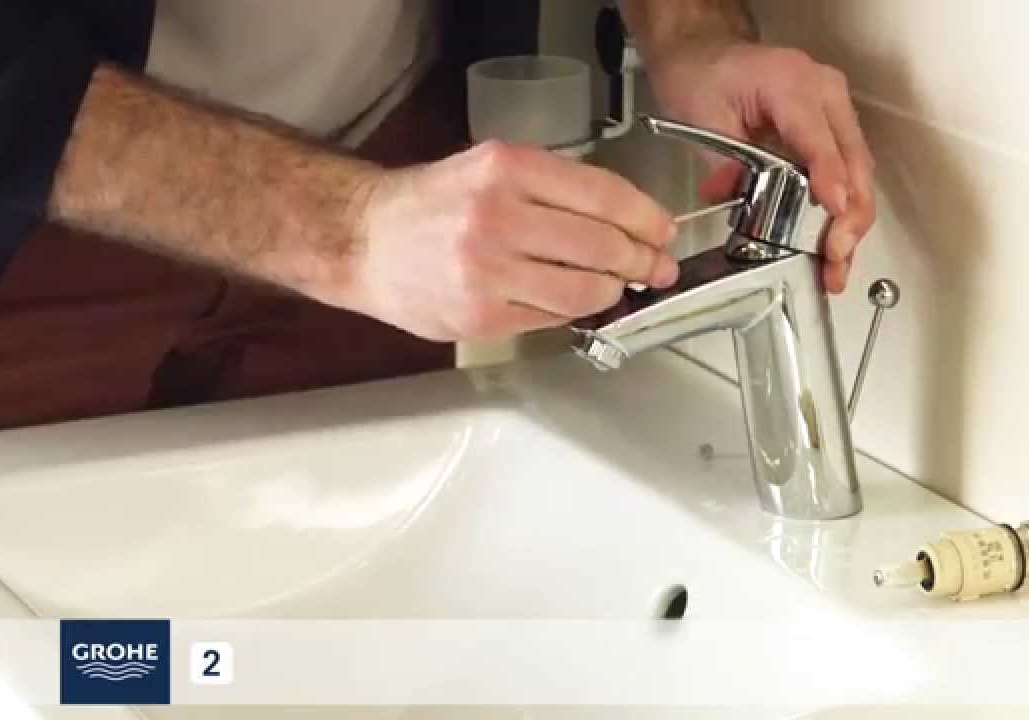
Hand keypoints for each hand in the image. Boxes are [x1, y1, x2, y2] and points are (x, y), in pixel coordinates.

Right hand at [342, 141, 677, 340]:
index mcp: (506, 169)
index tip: (664, 231)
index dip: (647, 218)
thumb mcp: (492, 167)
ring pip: (585, 290)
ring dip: (613, 290)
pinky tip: (573, 300)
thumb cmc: (433, 204)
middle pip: (602, 245)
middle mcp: (497, 216)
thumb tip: (629, 222)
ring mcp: (488, 271)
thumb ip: (555, 189)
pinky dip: (574, 311)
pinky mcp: (481, 316)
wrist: (364, 240)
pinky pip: (553, 317)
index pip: (603, 195)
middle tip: (653, 265)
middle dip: (640, 259)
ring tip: (617, 285)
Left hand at [647, 42, 875, 292]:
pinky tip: (834, 248)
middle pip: (854, 161)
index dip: (829, 178)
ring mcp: (836, 112)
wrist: (708, 54)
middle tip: (835, 257)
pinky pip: (848, 174)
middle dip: (850, 216)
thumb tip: (736, 195)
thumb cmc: (705, 78)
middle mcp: (827, 95)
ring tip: (836, 267)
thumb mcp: (703, 114)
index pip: (820, 138)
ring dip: (852, 223)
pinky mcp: (834, 131)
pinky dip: (844, 213)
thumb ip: (724, 156)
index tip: (835, 212)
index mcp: (792, 84)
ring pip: (859, 173)